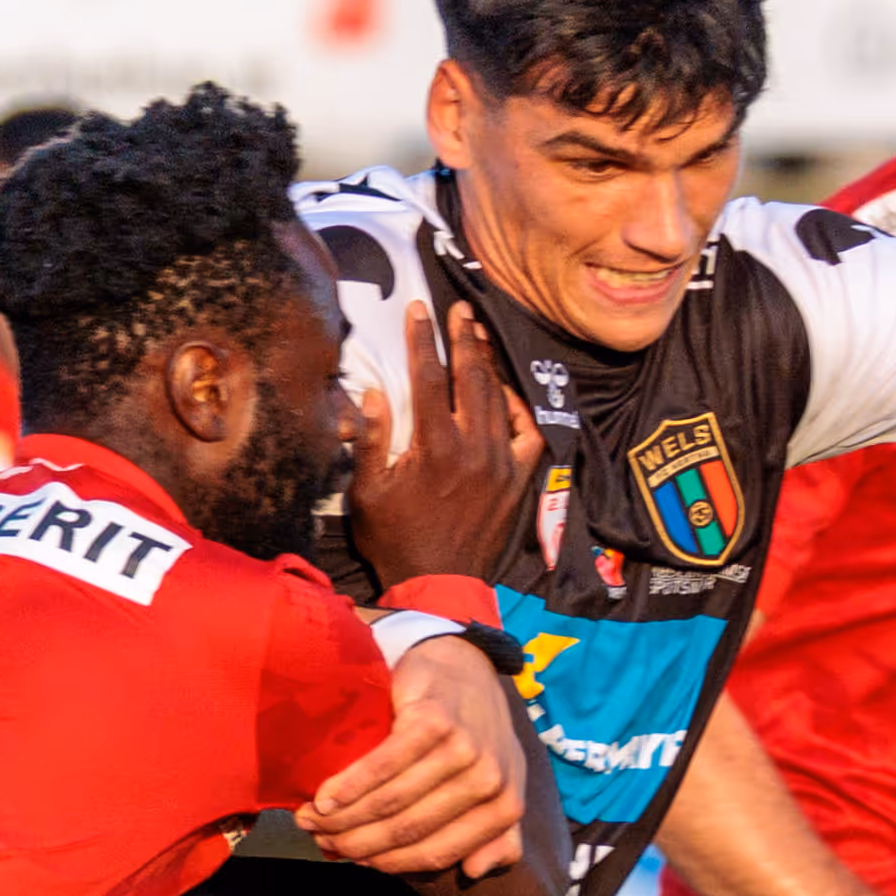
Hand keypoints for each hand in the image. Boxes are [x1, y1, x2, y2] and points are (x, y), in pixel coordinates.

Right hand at [303, 638, 524, 880]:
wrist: (465, 665)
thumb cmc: (476, 731)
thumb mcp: (499, 783)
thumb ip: (496, 834)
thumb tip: (474, 872)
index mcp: (504, 806)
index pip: (437, 852)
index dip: (389, 864)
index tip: (355, 863)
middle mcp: (489, 781)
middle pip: (408, 830)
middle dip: (356, 843)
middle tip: (320, 841)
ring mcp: (463, 750)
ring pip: (391, 802)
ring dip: (342, 818)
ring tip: (310, 820)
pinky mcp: (434, 722)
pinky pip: (383, 766)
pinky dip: (348, 786)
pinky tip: (324, 796)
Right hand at [343, 284, 543, 594]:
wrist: (438, 585)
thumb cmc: (396, 540)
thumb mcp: (367, 493)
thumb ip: (371, 440)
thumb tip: (371, 393)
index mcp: (434, 446)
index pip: (429, 377)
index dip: (423, 339)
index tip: (419, 310)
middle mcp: (474, 447)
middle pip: (472, 377)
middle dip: (464, 338)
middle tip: (459, 310)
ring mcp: (501, 462)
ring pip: (500, 398)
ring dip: (488, 363)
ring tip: (478, 336)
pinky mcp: (518, 479)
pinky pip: (528, 432)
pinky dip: (518, 408)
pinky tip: (506, 393)